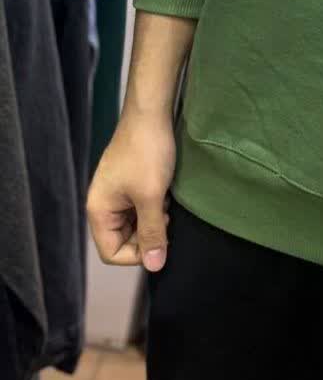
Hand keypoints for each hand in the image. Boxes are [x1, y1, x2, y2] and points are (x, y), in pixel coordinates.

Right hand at [87, 107, 176, 272]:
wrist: (151, 113)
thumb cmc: (147, 151)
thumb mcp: (152, 197)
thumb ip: (152, 232)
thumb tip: (155, 266)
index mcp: (99, 210)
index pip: (111, 253)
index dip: (137, 255)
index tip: (160, 241)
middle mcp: (104, 205)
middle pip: (123, 240)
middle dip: (147, 235)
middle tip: (165, 218)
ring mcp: (117, 194)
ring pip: (135, 224)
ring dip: (153, 221)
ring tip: (165, 204)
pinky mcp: (131, 184)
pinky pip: (141, 208)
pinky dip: (155, 207)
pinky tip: (166, 195)